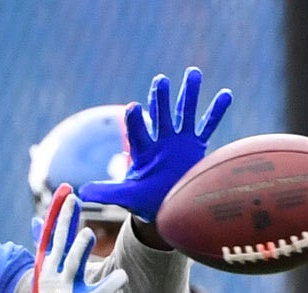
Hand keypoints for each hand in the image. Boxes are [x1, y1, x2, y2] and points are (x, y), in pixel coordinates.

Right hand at [15, 185, 126, 292]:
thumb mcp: (43, 269)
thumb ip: (44, 245)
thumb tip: (36, 221)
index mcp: (46, 263)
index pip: (52, 232)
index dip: (58, 212)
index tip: (67, 191)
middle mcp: (52, 273)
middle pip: (60, 243)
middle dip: (65, 221)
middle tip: (73, 200)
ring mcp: (63, 290)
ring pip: (72, 266)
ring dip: (79, 250)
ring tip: (88, 234)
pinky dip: (108, 286)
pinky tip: (122, 277)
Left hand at [79, 67, 231, 221]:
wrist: (163, 206)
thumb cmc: (142, 200)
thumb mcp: (123, 197)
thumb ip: (105, 192)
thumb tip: (82, 191)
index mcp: (142, 150)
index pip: (137, 131)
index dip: (135, 120)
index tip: (134, 107)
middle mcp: (160, 141)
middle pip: (160, 115)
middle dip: (160, 99)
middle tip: (160, 80)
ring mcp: (179, 141)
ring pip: (184, 113)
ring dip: (189, 94)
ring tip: (193, 72)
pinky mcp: (196, 146)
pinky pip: (208, 126)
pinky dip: (216, 111)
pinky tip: (225, 94)